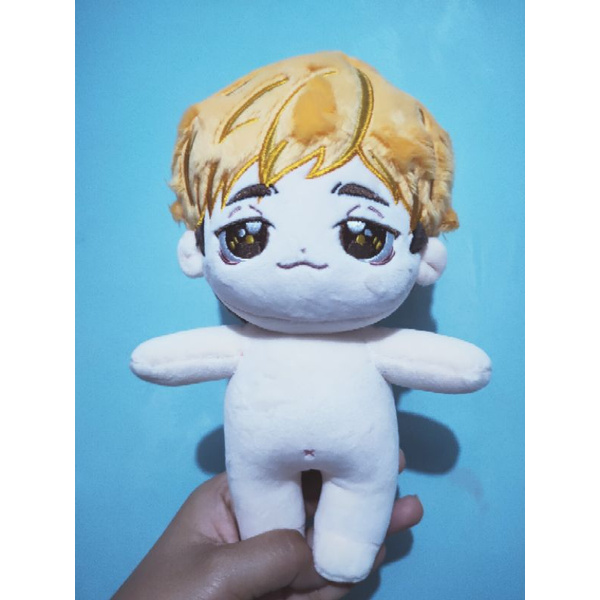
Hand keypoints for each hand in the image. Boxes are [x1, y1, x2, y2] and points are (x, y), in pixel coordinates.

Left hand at [112, 451, 422, 599]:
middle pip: (316, 510)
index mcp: (231, 503)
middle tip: (405, 495)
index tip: (374, 456)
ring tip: (401, 519)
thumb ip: (276, 552)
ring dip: (360, 538)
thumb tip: (322, 550)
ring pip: (323, 549)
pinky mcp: (275, 598)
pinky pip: (315, 585)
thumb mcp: (216, 573)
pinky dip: (340, 578)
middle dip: (359, 504)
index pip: (289, 474)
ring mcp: (266, 566)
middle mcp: (254, 528)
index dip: (331, 466)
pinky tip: (368, 561)